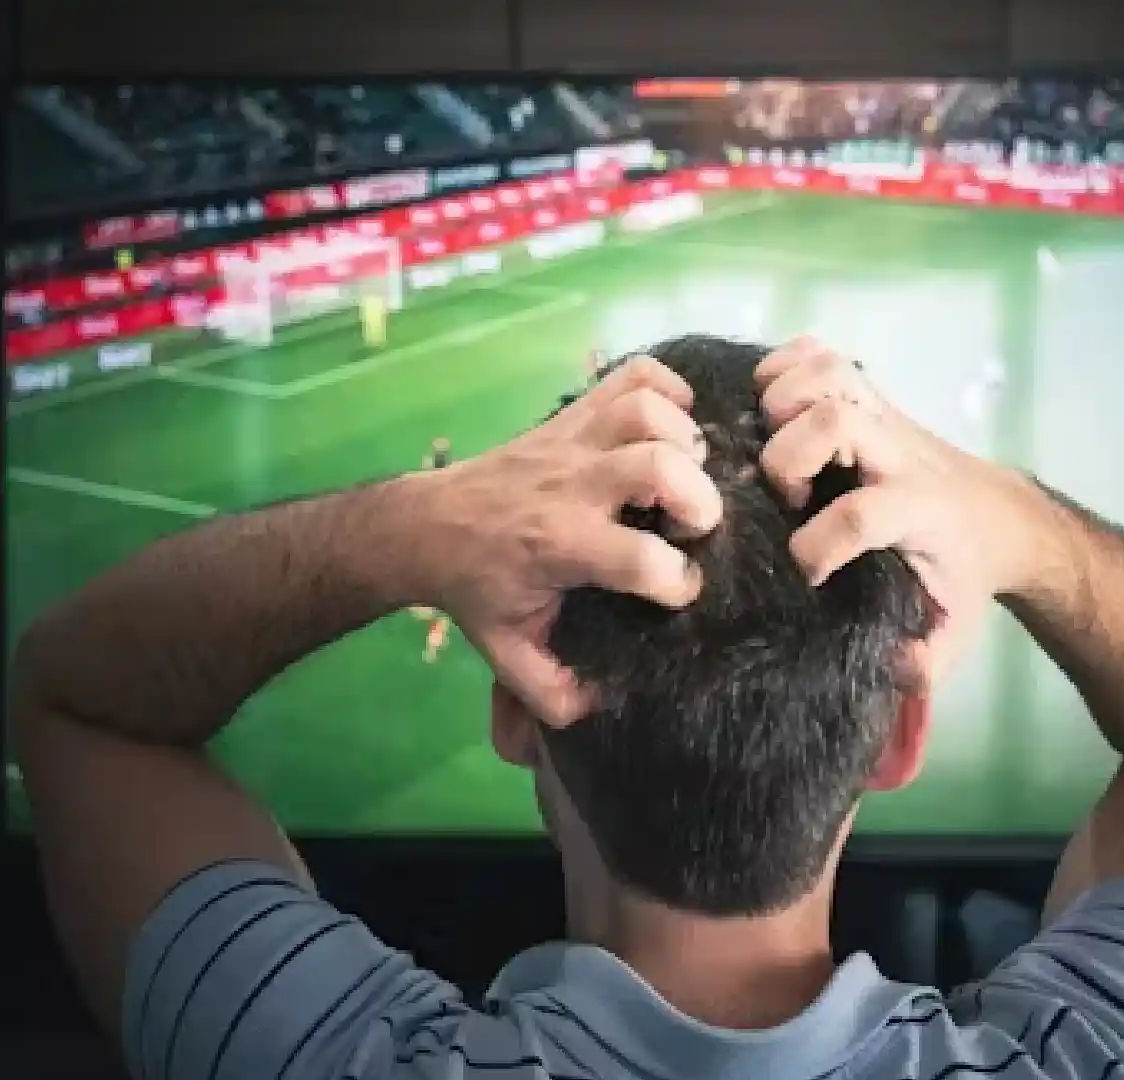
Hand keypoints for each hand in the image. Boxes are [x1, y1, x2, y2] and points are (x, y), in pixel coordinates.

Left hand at [411, 356, 721, 724]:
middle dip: (698, 499)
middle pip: (656, 465)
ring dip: (685, 439)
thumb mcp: (508, 652)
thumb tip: (606, 708)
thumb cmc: (477, 590)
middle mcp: (570, 485)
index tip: (678, 593)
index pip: (638, 559)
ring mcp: (572, 441)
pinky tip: (677, 425)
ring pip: (645, 410)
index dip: (676, 581)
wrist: (424, 525)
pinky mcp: (573, 415)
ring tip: (688, 474)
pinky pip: (631, 375)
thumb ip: (553, 692)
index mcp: (559, 546)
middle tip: (694, 527)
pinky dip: (668, 389)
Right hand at [754, 337, 1067, 682]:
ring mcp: (884, 417)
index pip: (865, 513)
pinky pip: (823, 354)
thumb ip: (927, 659)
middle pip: (837, 420)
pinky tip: (768, 402)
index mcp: (921, 510)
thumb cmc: (963, 574)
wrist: (999, 515)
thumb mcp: (954, 627)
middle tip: (780, 495)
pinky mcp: (869, 398)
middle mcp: (901, 453)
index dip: (820, 543)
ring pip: (829, 373)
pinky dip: (786, 365)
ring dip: (783, 398)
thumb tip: (895, 671)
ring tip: (765, 439)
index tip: (804, 570)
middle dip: (788, 455)